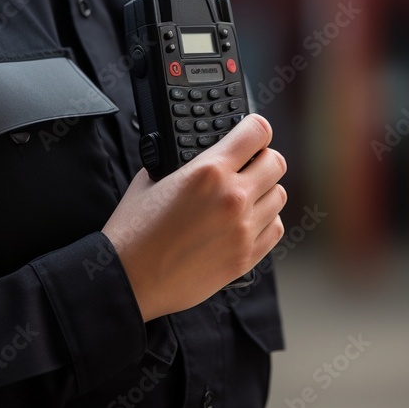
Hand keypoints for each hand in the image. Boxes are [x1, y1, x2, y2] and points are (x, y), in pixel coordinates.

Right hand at [102, 114, 286, 321]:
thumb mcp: (152, 178)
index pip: (257, 132)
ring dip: (265, 191)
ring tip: (245, 196)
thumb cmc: (134, 231)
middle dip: (263, 158)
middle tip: (249, 164)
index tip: (252, 133)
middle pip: (276, 162)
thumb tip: (203, 155)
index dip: (256, 128)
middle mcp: (233, 197)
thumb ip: (185, 162)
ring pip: (279, 196)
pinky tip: (246, 221)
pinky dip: (265, 221)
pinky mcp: (246, 257)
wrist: (129, 279)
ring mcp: (243, 229)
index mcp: (208, 171)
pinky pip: (275, 228)